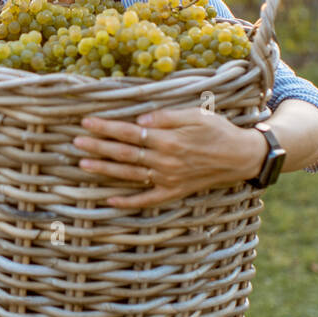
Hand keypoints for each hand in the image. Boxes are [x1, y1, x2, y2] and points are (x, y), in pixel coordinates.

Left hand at [73, 109, 265, 207]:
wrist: (241, 157)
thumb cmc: (218, 131)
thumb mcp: (196, 115)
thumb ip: (167, 117)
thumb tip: (140, 121)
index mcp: (169, 140)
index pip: (129, 133)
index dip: (106, 128)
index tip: (86, 122)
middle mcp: (165, 162)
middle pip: (124, 154)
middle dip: (98, 147)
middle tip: (76, 142)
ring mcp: (168, 179)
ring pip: (130, 175)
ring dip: (105, 170)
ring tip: (83, 164)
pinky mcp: (174, 191)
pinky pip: (147, 199)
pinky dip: (128, 201)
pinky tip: (109, 200)